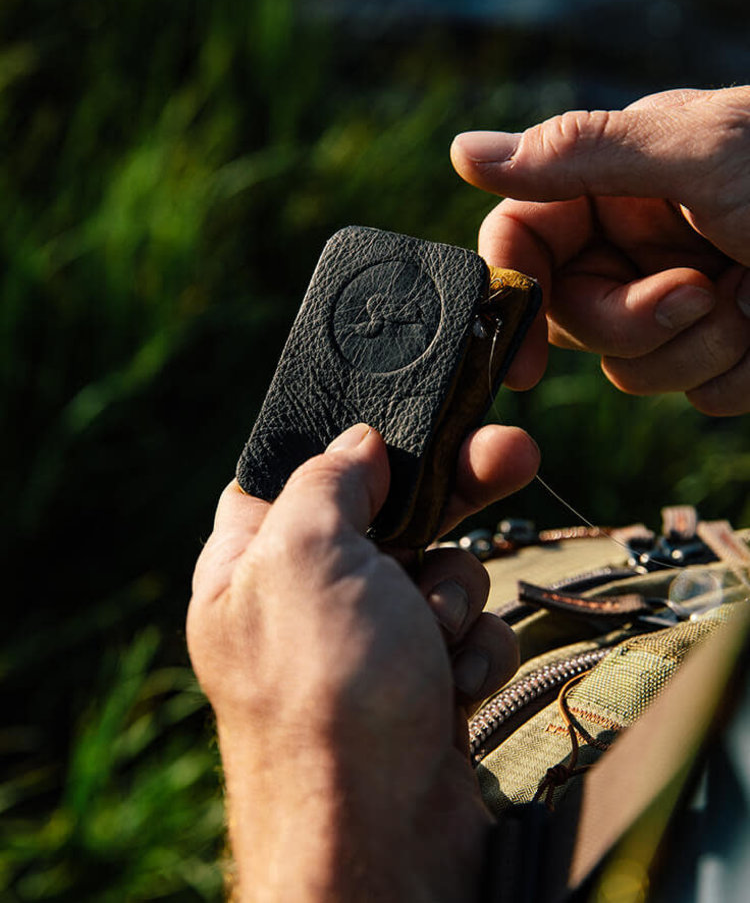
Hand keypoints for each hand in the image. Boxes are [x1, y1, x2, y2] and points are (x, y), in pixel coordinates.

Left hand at [187, 423, 538, 901]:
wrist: (380, 836)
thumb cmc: (327, 689)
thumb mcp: (306, 553)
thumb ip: (328, 481)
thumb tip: (359, 443)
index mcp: (253, 565)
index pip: (295, 478)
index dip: (349, 449)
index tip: (398, 429)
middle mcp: (308, 602)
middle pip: (388, 515)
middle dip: (451, 492)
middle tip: (507, 452)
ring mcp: (370, 647)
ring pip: (440, 570)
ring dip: (452, 594)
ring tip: (432, 635)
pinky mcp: (423, 685)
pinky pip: (467, 631)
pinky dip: (471, 650)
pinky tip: (453, 686)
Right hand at [451, 86, 749, 414]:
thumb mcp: (694, 152)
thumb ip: (576, 155)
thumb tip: (463, 154)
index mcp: (613, 184)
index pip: (521, 242)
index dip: (513, 299)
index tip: (521, 360)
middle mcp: (635, 245)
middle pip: (571, 320)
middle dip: (634, 322)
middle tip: (697, 292)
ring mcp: (674, 301)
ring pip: (628, 369)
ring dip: (696, 350)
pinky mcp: (718, 348)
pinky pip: (691, 393)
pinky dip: (736, 373)